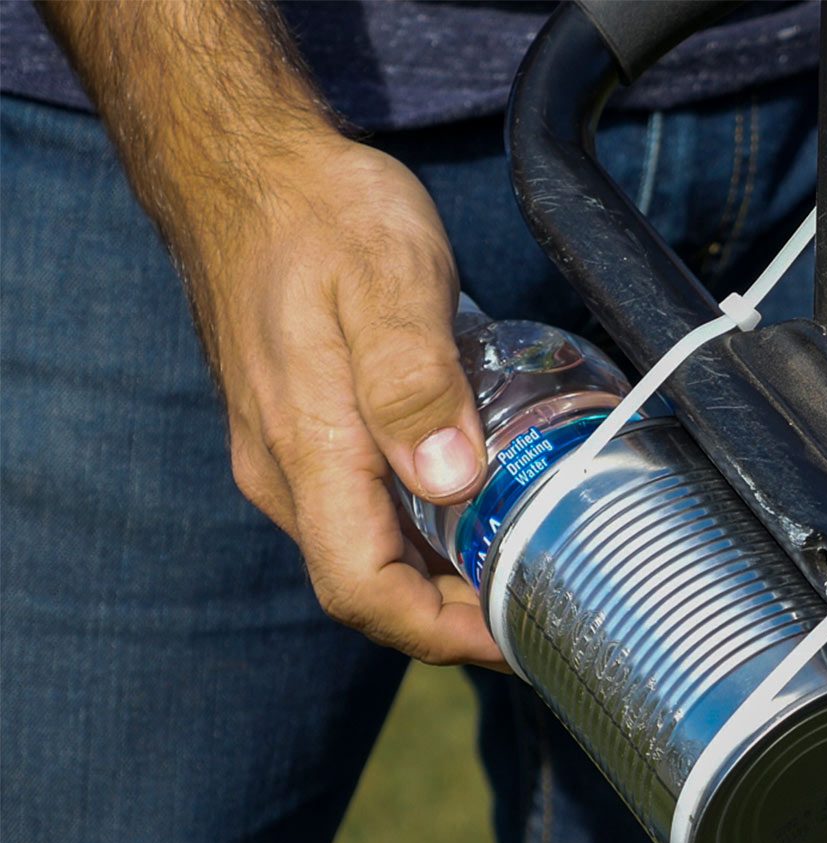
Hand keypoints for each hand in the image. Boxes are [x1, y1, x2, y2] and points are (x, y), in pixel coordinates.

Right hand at [190, 137, 504, 666]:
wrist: (250, 175)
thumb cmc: (323, 218)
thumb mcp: (386, 276)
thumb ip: (413, 379)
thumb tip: (450, 481)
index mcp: (309, 449)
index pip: (364, 590)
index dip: (442, 635)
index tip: (514, 641)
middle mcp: (287, 474)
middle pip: (368, 591)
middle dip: (451, 622)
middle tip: (536, 614)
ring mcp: (288, 461)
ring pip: (365, 560)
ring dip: (438, 586)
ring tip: (517, 576)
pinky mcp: (301, 442)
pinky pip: (359, 521)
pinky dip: (418, 544)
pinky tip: (469, 519)